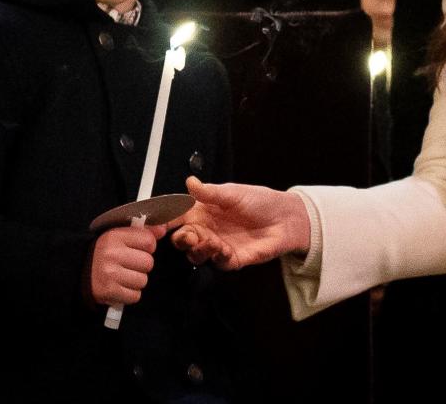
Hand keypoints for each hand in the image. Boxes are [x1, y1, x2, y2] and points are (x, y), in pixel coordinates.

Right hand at [89, 223, 165, 305]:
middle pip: (148, 262)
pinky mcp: (109, 291)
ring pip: (143, 280)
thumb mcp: (118, 236)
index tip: (137, 249)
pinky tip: (119, 287)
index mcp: (114, 236)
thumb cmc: (103, 253)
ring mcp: (110, 274)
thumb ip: (142, 231)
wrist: (78, 272)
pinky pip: (135, 296)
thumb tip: (163, 228)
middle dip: (141, 266)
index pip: (149, 241)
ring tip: (122, 276)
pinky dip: (130, 294)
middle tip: (128, 265)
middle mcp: (111, 253)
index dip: (147, 247)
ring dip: (136, 281)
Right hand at [170, 176, 310, 269]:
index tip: (159, 222)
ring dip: (199, 250)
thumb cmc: (259, 201)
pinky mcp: (233, 259)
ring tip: (210, 241)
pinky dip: (218, 257)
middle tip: (187, 235)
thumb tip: (190, 182)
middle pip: (182, 240)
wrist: (286, 217)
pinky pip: (219, 263)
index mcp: (201, 212)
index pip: (177, 217)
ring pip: (197, 255)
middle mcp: (207, 230)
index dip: (165, 220)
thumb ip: (209, 192)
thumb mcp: (232, 192)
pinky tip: (224, 248)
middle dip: (180, 240)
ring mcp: (219, 245)